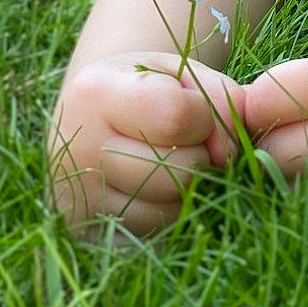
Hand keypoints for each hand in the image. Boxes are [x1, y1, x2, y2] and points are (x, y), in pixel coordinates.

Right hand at [49, 51, 247, 238]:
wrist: (88, 119)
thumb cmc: (145, 88)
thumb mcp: (182, 74)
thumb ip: (222, 100)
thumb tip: (229, 155)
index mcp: (96, 92)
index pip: (176, 116)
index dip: (206, 117)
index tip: (199, 111)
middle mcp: (79, 148)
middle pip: (181, 170)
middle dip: (202, 156)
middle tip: (187, 141)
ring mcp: (78, 197)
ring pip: (172, 209)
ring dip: (189, 188)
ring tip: (168, 161)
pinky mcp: (84, 232)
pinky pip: (155, 232)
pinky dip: (167, 212)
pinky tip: (152, 188)